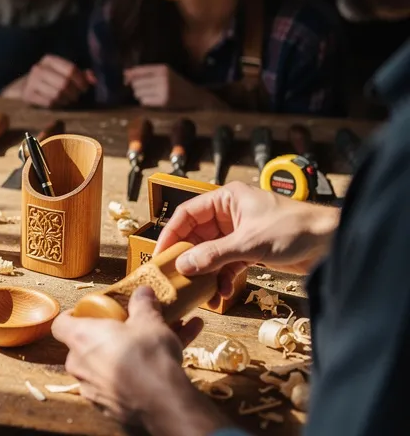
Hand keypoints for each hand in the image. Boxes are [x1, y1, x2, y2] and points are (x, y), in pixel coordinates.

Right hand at [20, 55, 94, 107]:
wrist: (23, 88)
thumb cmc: (48, 80)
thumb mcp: (62, 73)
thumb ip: (80, 74)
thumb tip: (94, 79)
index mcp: (49, 60)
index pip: (71, 69)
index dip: (81, 80)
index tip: (84, 88)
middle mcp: (39, 68)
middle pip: (65, 83)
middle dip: (74, 92)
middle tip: (76, 96)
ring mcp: (32, 82)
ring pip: (57, 94)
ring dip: (66, 99)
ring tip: (67, 100)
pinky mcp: (28, 95)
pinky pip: (49, 102)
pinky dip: (57, 104)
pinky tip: (58, 103)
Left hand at [52, 288, 226, 433]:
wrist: (163, 402)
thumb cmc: (147, 356)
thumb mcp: (148, 321)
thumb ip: (143, 305)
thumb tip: (143, 293)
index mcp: (81, 338)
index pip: (60, 324)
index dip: (71, 316)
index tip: (86, 313)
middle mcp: (80, 365)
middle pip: (86, 347)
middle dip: (107, 339)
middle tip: (128, 331)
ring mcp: (92, 389)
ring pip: (108, 366)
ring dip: (128, 355)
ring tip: (158, 346)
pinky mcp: (109, 407)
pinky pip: (121, 384)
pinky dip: (136, 375)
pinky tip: (164, 367)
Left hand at [124, 65, 223, 109]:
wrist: (194, 96)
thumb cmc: (175, 84)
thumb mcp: (163, 74)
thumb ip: (145, 72)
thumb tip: (125, 73)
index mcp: (163, 68)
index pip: (139, 70)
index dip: (129, 76)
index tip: (126, 80)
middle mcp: (163, 77)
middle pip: (136, 83)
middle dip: (137, 87)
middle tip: (146, 89)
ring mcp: (164, 90)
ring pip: (139, 93)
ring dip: (141, 95)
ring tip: (151, 94)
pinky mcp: (164, 101)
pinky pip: (144, 101)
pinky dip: (146, 102)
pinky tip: (154, 100)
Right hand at [154, 182, 338, 298]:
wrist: (331, 242)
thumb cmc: (293, 230)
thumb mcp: (248, 243)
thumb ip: (213, 255)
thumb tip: (182, 266)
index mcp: (226, 199)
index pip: (187, 214)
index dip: (171, 235)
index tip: (160, 257)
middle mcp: (230, 214)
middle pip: (197, 236)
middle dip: (189, 258)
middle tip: (176, 278)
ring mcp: (240, 233)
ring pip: (212, 252)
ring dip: (207, 271)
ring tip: (202, 291)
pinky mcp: (251, 250)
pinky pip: (227, 263)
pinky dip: (223, 277)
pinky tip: (222, 292)